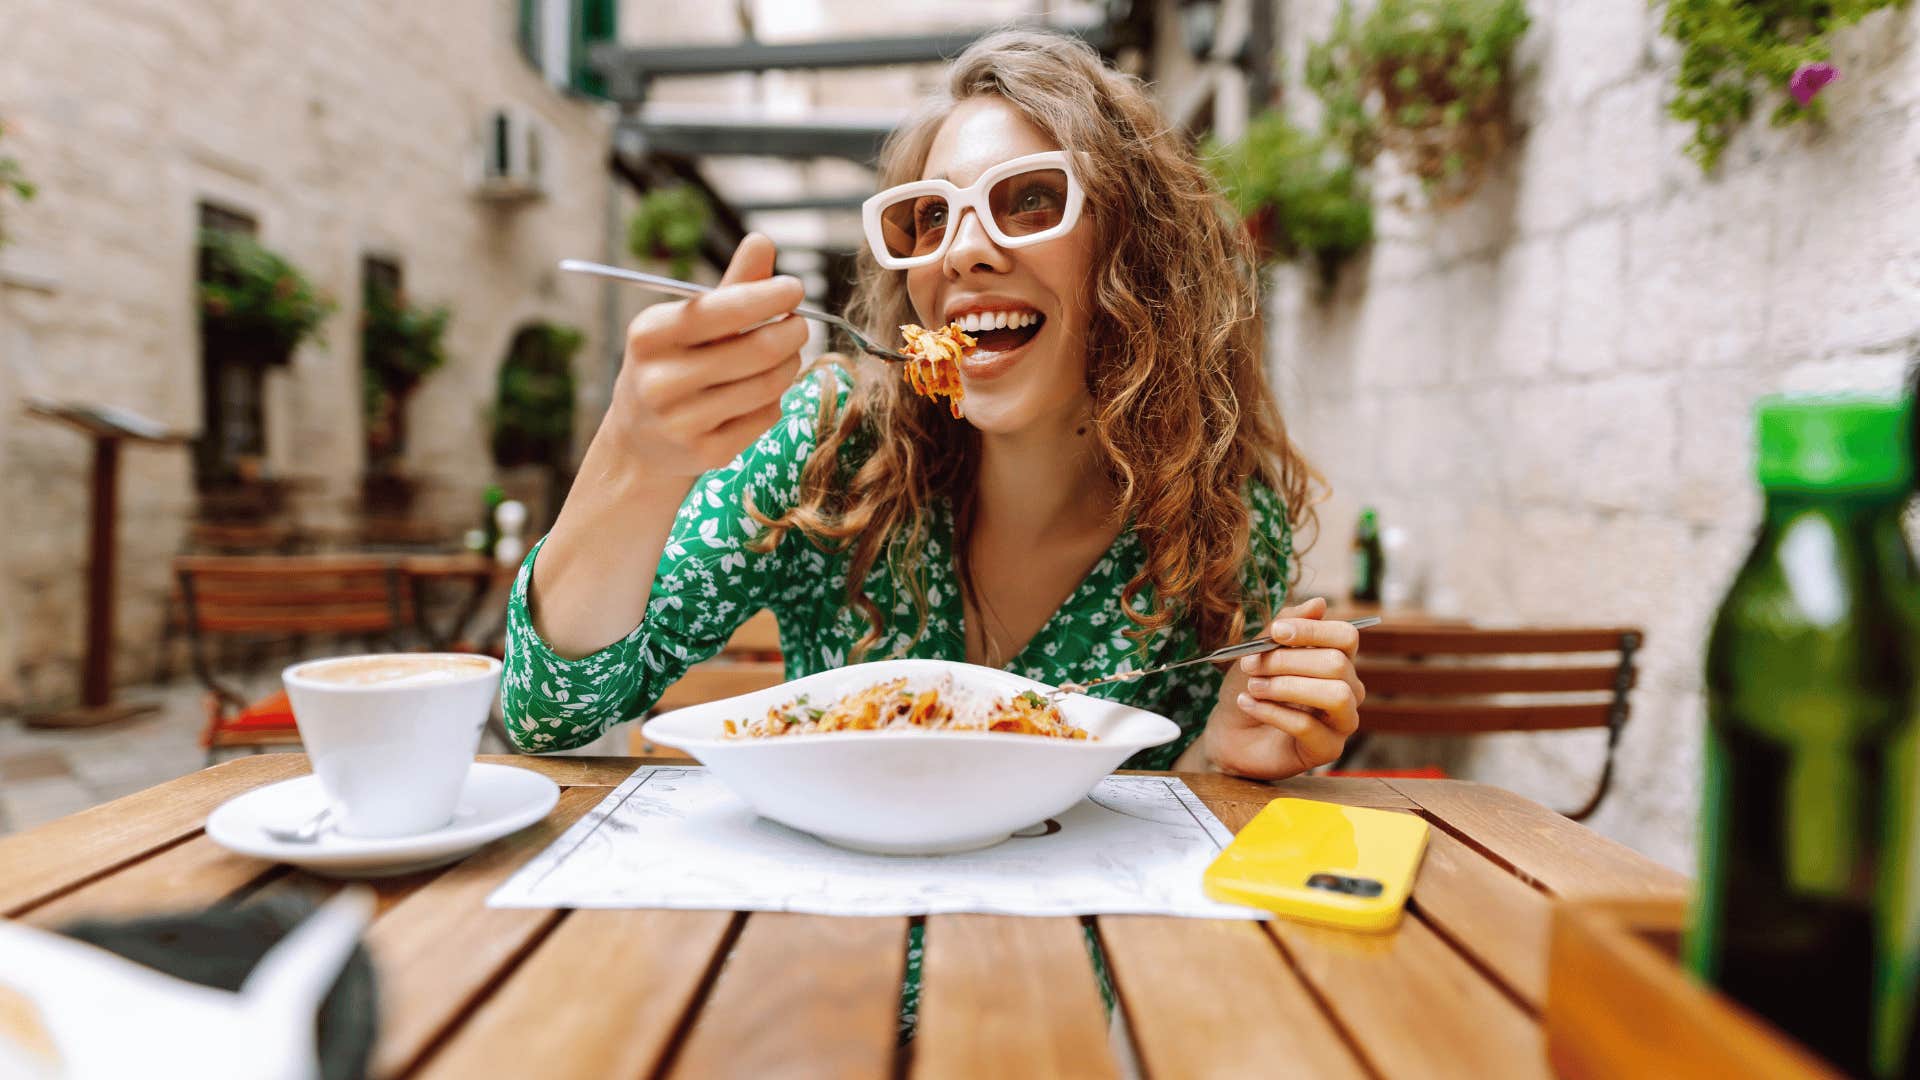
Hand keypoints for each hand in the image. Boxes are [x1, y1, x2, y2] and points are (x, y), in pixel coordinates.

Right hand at [608, 232, 807, 479]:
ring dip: (789, 365)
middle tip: (800, 326)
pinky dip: (775, 400)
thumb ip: (731, 286)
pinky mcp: (705, 453)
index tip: (794, 289)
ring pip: (768, 385)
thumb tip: (763, 241)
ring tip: (785, 356)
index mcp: (650, 334)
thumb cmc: (673, 363)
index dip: (769, 297)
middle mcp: (659, 379)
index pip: (724, 309)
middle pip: (758, 350)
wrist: (641, 439)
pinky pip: (765, 417)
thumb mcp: (689, 322)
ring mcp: (681, 421)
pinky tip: (762, 393)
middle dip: (792, 333)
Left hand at [1199, 597, 1364, 779]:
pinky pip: (1309, 726)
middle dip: (1287, 661)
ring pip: (1336, 695)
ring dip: (1286, 686)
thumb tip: (1319, 603)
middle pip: (1336, 663)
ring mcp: (1343, 721)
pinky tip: (1248, 704)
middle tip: (1251, 665)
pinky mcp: (1329, 750)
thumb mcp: (1259, 651)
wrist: (1229, 732)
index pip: (1346, 636)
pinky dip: (1272, 712)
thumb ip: (1285, 627)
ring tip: (1254, 686)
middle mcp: (1348, 688)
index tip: (1276, 632)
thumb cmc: (1249, 687)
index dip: (1313, 630)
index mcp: (1336, 659)